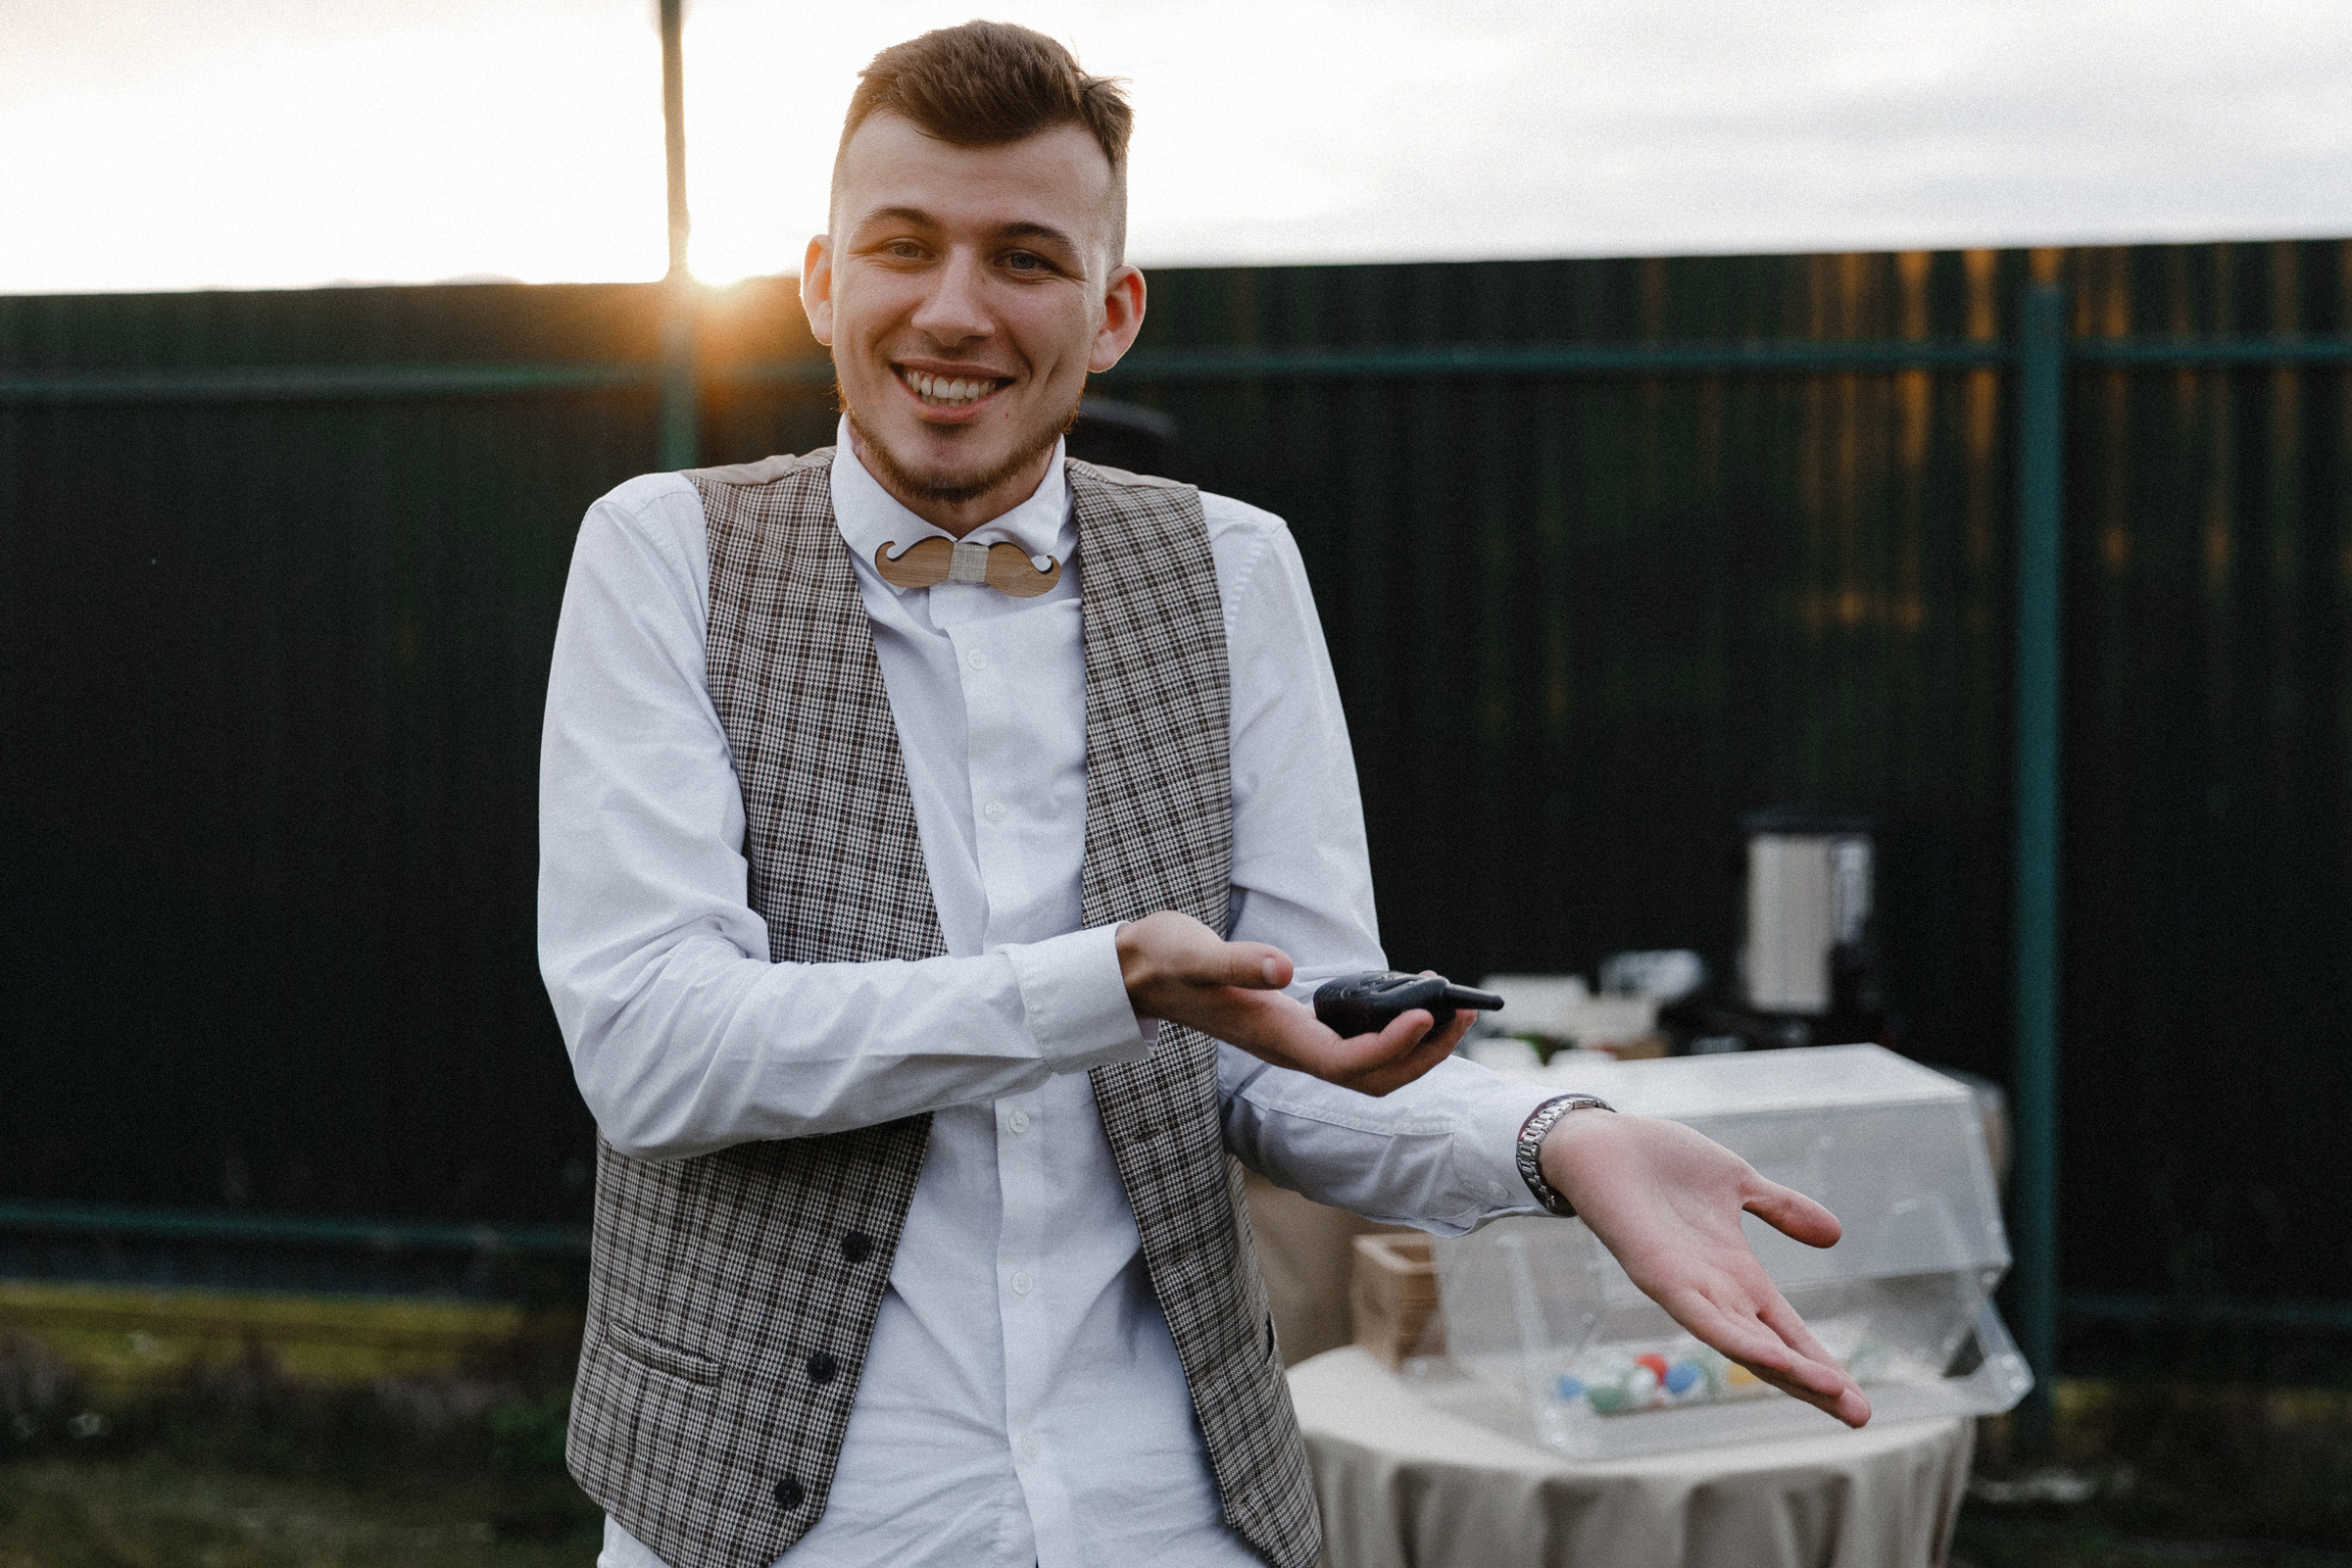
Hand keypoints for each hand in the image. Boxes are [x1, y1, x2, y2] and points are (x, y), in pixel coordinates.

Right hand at [1115, 911, 1472, 1094]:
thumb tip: (1284, 970)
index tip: (1426, 1014)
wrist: (1138, 972)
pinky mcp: (1297, 1027)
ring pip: (1370, 1068)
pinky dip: (1394, 1030)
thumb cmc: (1165, 961)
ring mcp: (1295, 1042)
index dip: (1392, 1046)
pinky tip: (1410, 998)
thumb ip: (1238, 964)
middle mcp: (1290, 1049)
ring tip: (1454, 1007)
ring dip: (1418, 1047)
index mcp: (1274, 1037)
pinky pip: (1358, 1045)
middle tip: (1465, 1011)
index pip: (1347, 1064)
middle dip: (1425, 1054)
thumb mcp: (1194, 955)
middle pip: (1373, 1078)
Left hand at [1540, 1110, 1871, 1427]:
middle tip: (1862, 1417)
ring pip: (1742, 1345)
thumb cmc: (1659, 1159)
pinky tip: (1771, 1357)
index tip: (1860, 1400)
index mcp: (1734, 1274)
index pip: (1786, 1332)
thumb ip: (1781, 1209)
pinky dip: (1737, 1340)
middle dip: (1814, 1386)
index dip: (1822, 1363)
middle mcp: (1712, 1291)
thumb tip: (1834, 1236)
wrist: (1598, 1137)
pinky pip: (1699, 1316)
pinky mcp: (1655, 1275)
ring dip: (1788, 1371)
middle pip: (1771, 1353)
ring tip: (1836, 1395)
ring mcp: (1684, 1288)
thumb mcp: (1737, 1181)